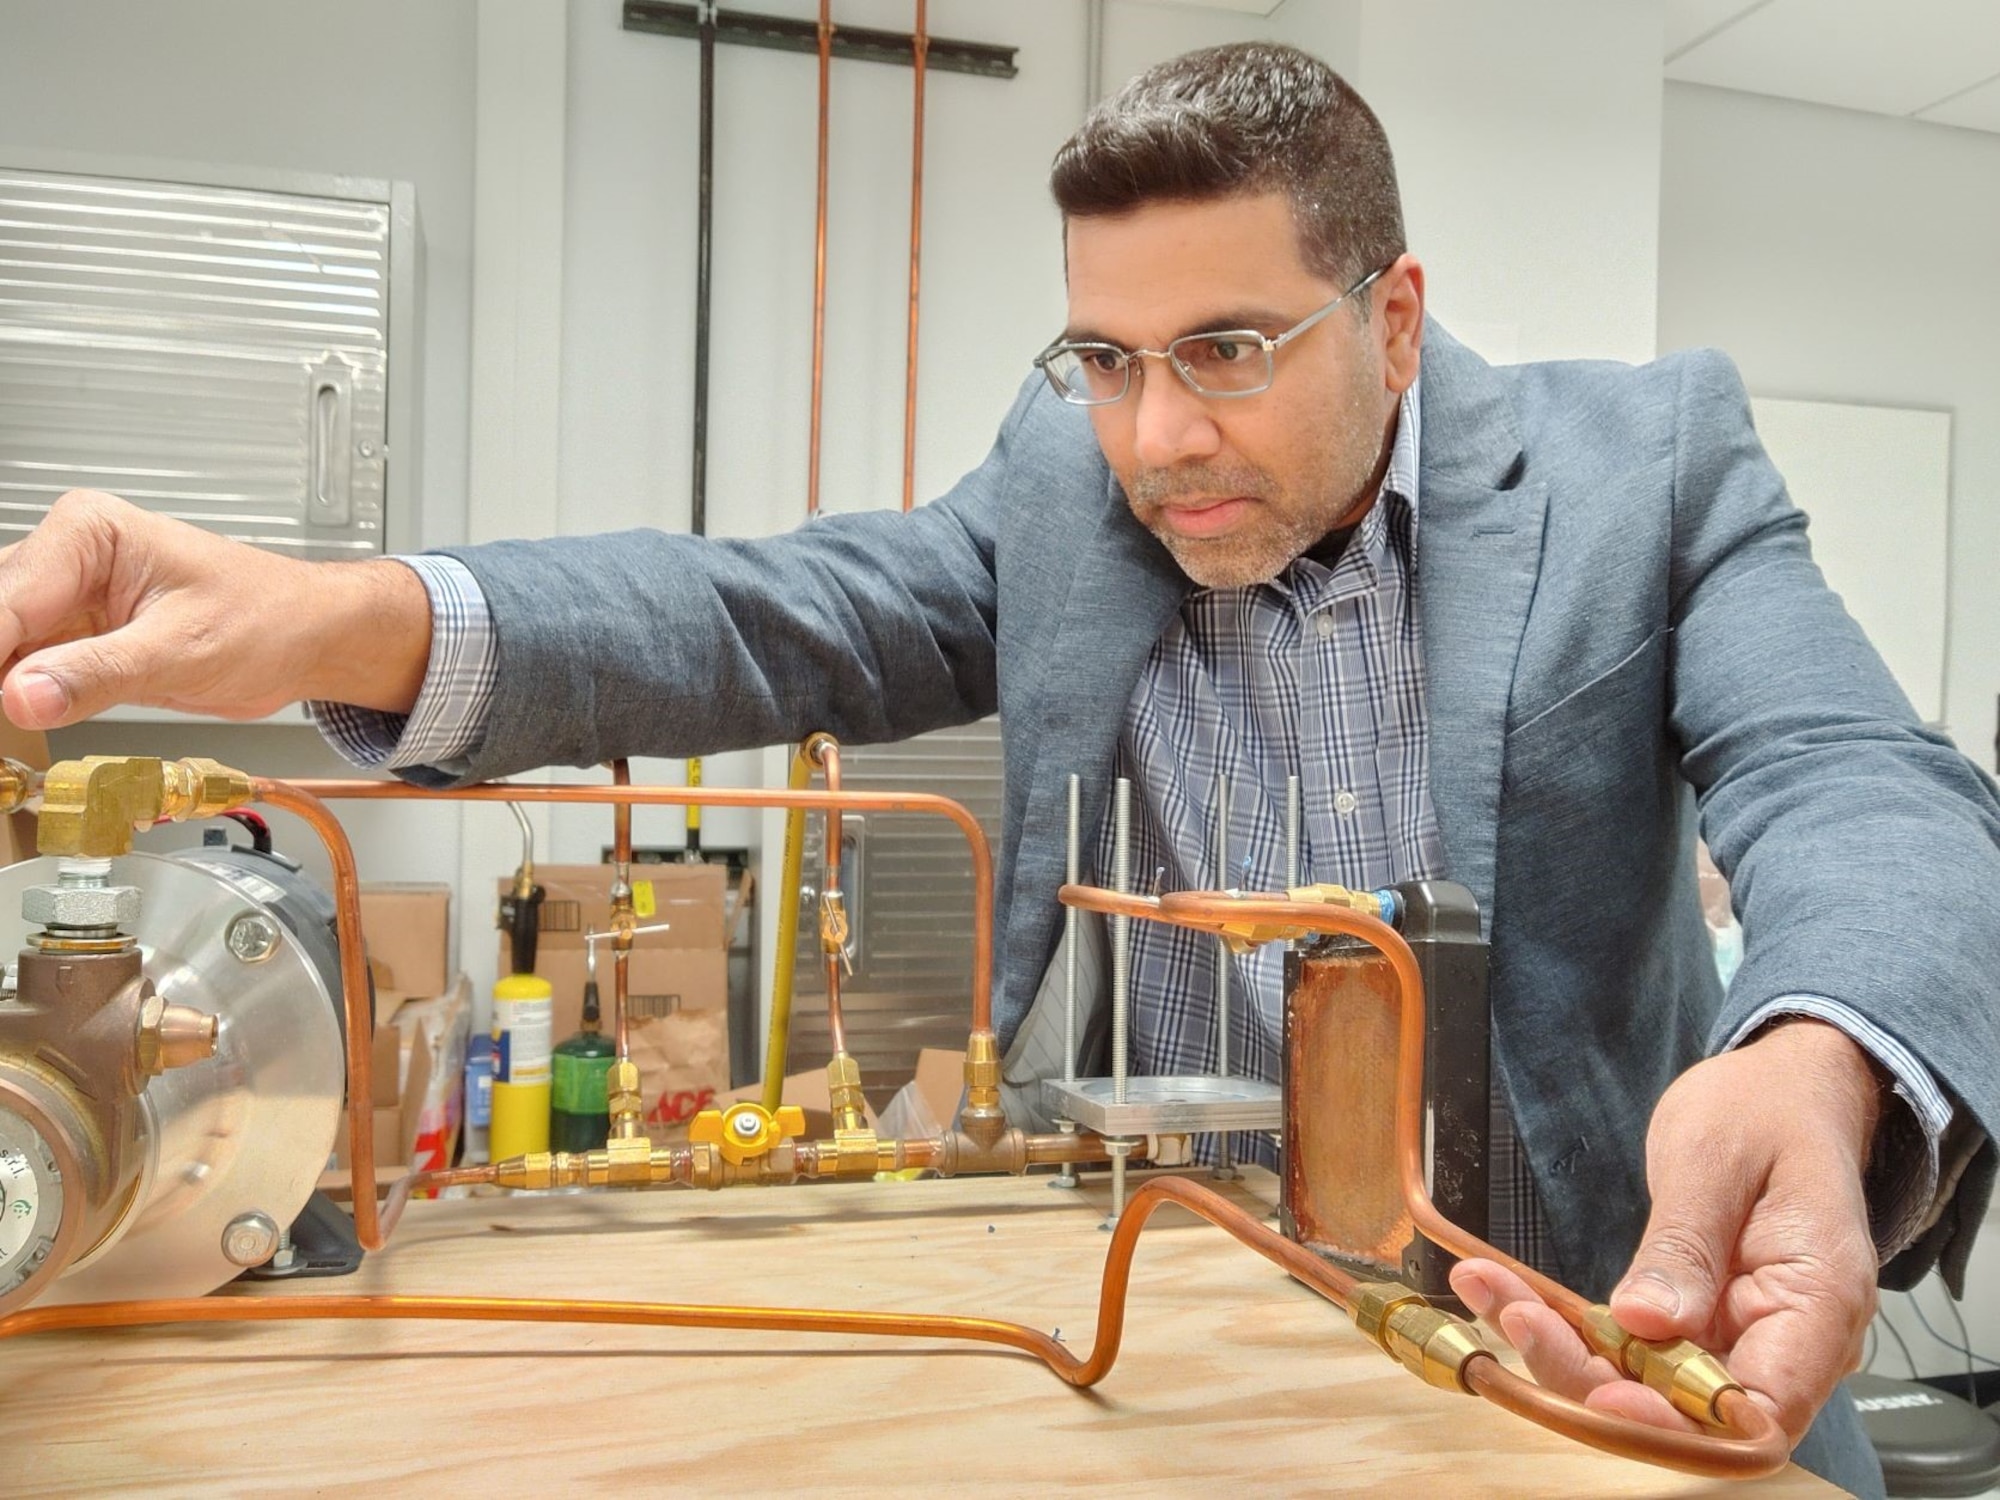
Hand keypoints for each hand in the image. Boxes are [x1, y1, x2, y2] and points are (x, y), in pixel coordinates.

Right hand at [0, 491, 432, 726]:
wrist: (308, 637)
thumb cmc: (269, 617)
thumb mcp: (184, 650)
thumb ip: (99, 673)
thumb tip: (22, 696)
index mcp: (88, 533)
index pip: (3, 600)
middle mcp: (66, 557)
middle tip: (2, 726)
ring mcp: (64, 600)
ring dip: (0, 690)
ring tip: (8, 740)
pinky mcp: (73, 640)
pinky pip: (21, 670)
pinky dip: (13, 701)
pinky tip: (15, 729)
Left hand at [1450, 1018, 1880, 1443]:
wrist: (1780, 1091)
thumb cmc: (1765, 1111)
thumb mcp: (1715, 1157)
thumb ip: (1687, 1244)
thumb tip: (1648, 1323)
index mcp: (1817, 1305)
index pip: (1759, 1417)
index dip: (1680, 1424)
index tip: (1604, 1392)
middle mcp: (1783, 1342)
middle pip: (1689, 1413)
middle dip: (1592, 1380)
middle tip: (1516, 1317)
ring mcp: (1736, 1337)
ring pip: (1646, 1384)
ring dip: (1563, 1350)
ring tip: (1485, 1288)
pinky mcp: (1693, 1324)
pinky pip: (1630, 1347)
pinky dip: (1568, 1326)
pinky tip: (1503, 1289)